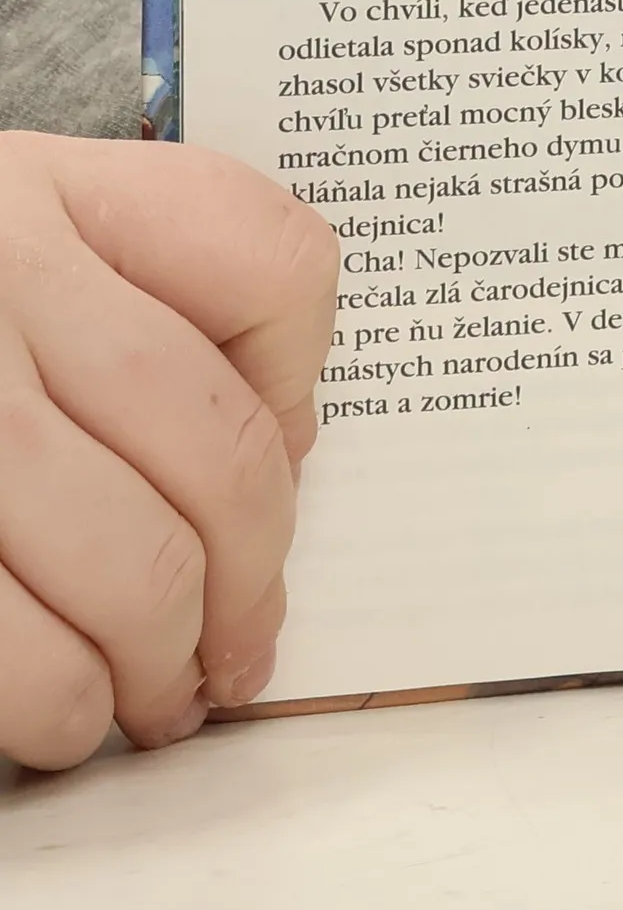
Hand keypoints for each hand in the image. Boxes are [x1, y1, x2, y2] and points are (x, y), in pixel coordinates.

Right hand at [0, 135, 336, 768]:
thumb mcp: (0, 231)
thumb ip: (135, 297)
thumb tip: (284, 443)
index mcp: (40, 191)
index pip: (266, 262)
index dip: (304, 380)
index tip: (290, 453)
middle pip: (215, 454)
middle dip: (252, 581)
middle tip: (239, 648)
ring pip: (131, 566)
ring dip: (160, 664)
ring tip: (154, 699)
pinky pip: (11, 648)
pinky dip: (56, 705)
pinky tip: (60, 719)